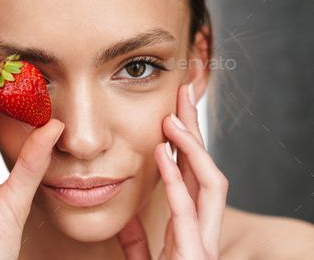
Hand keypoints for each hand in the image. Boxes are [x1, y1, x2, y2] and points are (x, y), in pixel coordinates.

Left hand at [117, 83, 228, 259]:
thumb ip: (139, 242)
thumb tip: (128, 221)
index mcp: (188, 228)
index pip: (190, 175)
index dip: (185, 143)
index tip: (173, 112)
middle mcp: (201, 230)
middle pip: (204, 169)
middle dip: (196, 132)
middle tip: (184, 95)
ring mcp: (202, 243)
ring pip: (210, 185)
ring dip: (192, 149)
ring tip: (171, 120)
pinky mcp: (196, 258)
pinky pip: (188, 213)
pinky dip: (175, 181)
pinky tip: (163, 154)